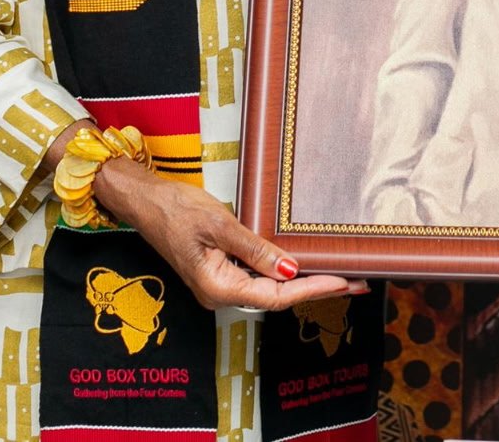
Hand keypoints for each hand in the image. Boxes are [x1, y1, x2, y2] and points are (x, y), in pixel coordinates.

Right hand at [95, 158, 360, 312]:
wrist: (143, 200)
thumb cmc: (176, 208)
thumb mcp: (219, 224)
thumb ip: (254, 249)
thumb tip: (290, 270)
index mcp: (217, 287)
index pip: (275, 296)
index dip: (312, 290)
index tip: (343, 282)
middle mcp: (219, 293)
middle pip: (276, 298)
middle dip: (315, 289)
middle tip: (355, 281)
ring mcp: (218, 284)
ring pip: (268, 289)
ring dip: (302, 283)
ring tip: (338, 275)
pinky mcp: (219, 271)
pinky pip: (257, 278)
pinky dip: (283, 273)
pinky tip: (302, 266)